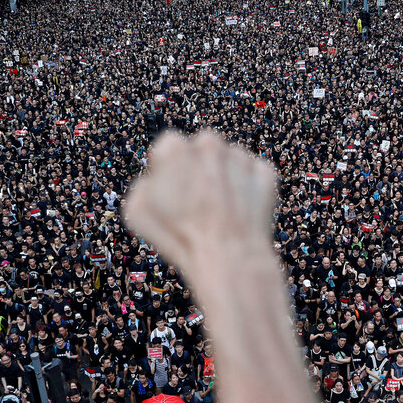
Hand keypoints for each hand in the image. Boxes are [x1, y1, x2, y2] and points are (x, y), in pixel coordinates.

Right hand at [124, 131, 276, 276]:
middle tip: (199, 200)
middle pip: (202, 149)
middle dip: (200, 168)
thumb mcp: (138, 212)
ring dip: (225, 177)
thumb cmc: (180, 238)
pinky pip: (253, 174)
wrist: (228, 258)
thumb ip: (142, 186)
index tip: (173, 190)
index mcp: (175, 148)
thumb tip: (153, 179)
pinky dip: (249, 188)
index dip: (169, 170)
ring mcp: (239, 157)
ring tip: (221, 210)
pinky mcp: (264, 172)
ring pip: (230, 160)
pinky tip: (241, 211)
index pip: (170, 147)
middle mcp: (209, 144)